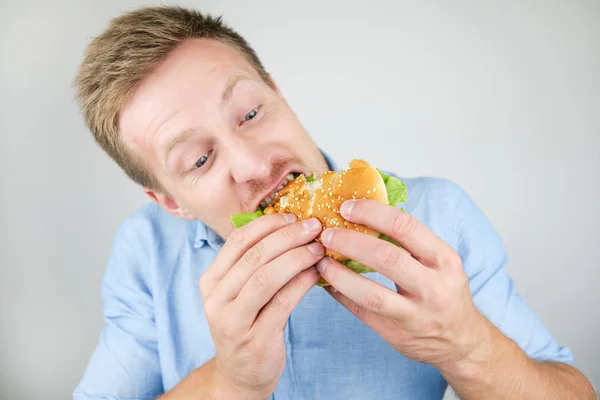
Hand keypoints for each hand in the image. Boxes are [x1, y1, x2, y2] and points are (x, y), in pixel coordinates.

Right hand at [199, 214, 323, 399]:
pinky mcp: (256, 338)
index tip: (293, 216)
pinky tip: (316, 273)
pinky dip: (302, 282)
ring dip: (297, 257)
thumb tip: (290, 227)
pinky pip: (283, 301)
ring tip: (318, 249)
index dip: (268, 224)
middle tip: (314, 227)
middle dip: (288, 236)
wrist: (240, 374)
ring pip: (267, 277)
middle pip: (254, 256)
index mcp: (210, 281)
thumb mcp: (239, 293)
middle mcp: (216, 299)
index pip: (237, 240)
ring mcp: (233, 320)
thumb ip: (255, 264)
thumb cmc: (246, 323)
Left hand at [316, 199, 488, 370]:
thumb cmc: (444, 290)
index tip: (346, 207)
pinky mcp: (397, 334)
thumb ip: (410, 240)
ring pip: (371, 293)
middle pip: (386, 257)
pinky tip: (326, 283)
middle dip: (350, 242)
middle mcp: (434, 287)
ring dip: (339, 274)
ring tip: (320, 262)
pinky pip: (362, 312)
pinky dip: (340, 294)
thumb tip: (363, 211)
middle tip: (327, 234)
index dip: (371, 213)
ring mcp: (416, 315)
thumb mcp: (440, 261)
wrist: (461, 341)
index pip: (405, 226)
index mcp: (444, 259)